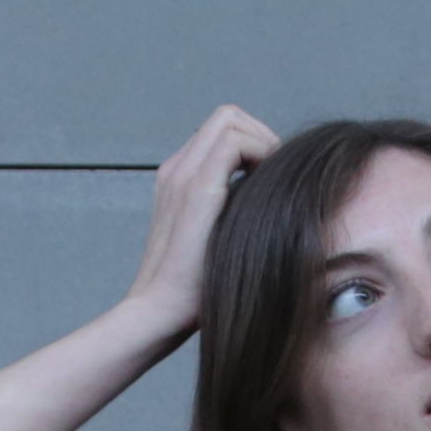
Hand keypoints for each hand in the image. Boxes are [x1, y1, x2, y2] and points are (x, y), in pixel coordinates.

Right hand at [115, 105, 279, 353]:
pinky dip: (260, 154)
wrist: (158, 313)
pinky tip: (265, 189)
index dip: (252, 144)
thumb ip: (233, 213)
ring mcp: (181, 174)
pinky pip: (234, 141)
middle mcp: (175, 169)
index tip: (267, 181)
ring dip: (261, 142)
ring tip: (269, 183)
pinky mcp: (195, 187)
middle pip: (227, 116)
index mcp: (178, 180)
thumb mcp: (216, 240)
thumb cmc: (191, 291)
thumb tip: (272, 201)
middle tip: (273, 176)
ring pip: (230, 119)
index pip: (221, 133)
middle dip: (260, 136)